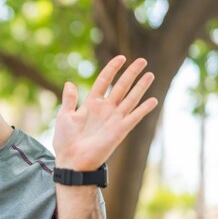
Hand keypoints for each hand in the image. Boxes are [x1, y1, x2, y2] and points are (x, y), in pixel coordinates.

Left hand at [52, 55, 157, 170]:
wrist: (71, 160)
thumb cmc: (65, 141)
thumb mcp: (64, 116)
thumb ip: (69, 100)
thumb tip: (69, 83)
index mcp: (91, 104)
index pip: (104, 81)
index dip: (112, 69)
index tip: (121, 58)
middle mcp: (105, 109)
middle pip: (121, 86)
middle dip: (132, 73)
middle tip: (143, 61)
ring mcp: (114, 119)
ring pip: (130, 98)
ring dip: (140, 87)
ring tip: (150, 74)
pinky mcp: (120, 131)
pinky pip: (134, 117)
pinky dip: (143, 109)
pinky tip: (153, 100)